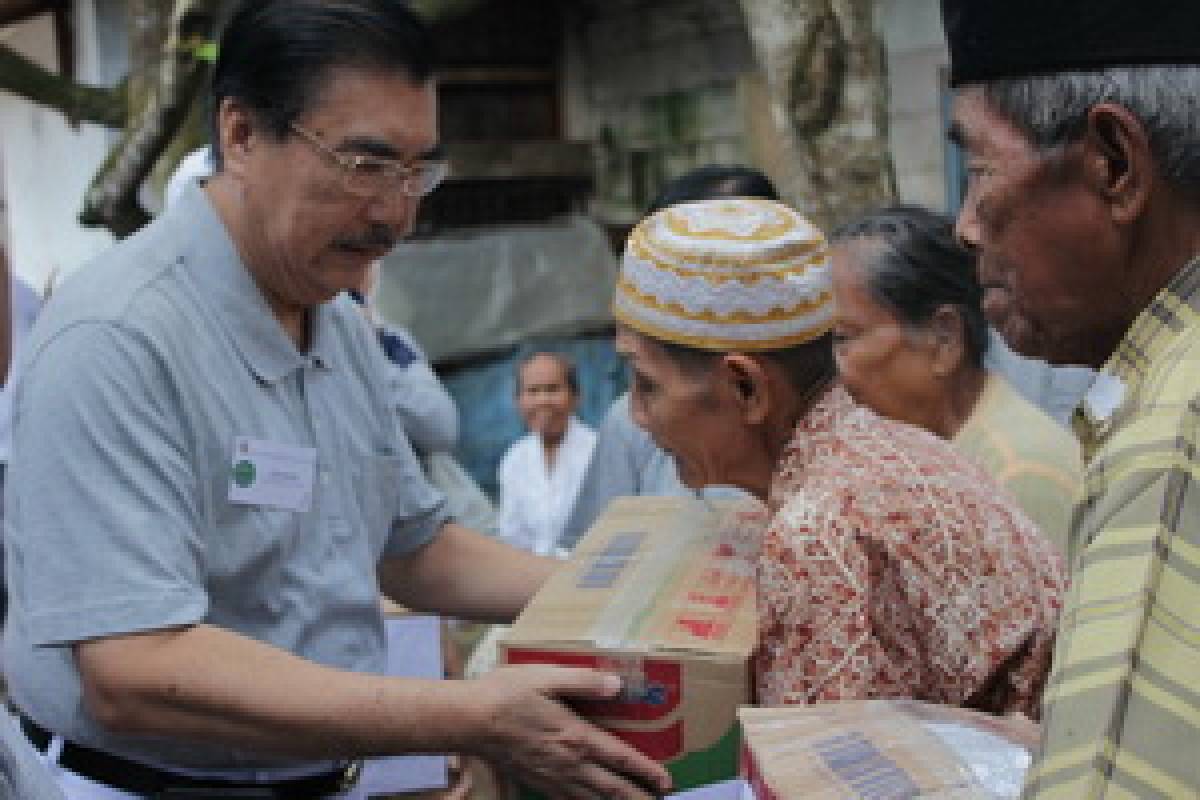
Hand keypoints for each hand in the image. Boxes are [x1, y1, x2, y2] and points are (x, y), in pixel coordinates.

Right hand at [467, 665, 671, 798]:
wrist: (470, 720)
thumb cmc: (507, 693)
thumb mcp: (547, 676)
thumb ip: (584, 681)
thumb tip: (617, 685)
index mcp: (576, 736)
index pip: (621, 758)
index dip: (646, 771)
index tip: (666, 781)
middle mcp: (568, 763)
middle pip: (612, 788)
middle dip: (638, 798)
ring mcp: (551, 777)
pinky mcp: (536, 781)